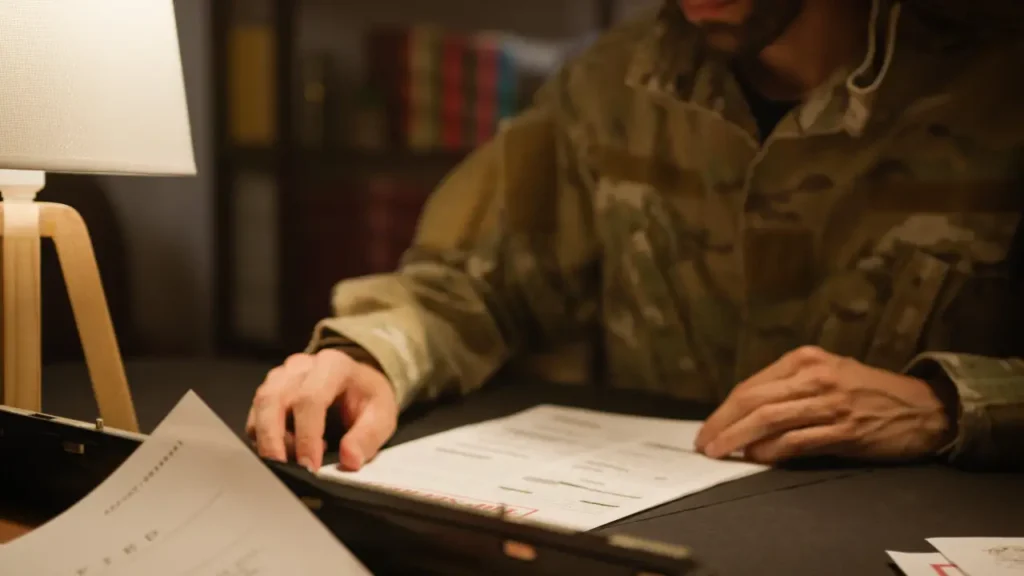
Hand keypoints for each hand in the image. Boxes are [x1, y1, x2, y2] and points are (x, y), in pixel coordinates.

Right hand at [246, 348, 397, 471]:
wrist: (358, 381)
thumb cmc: (367, 397)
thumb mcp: (381, 415)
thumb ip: (367, 437)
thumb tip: (350, 460)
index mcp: (333, 366)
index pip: (310, 398)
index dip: (307, 436)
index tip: (311, 466)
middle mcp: (301, 366)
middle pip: (273, 398)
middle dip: (274, 439)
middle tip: (285, 470)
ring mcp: (281, 376)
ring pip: (260, 405)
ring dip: (268, 438)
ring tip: (290, 460)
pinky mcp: (270, 390)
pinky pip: (256, 414)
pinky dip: (264, 437)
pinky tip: (287, 449)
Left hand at [695, 346, 955, 463]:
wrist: (923, 408)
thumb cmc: (869, 392)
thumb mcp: (827, 375)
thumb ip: (788, 389)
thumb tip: (744, 415)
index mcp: (804, 359)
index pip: (751, 385)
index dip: (724, 410)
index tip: (707, 429)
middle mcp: (814, 376)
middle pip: (753, 401)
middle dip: (723, 424)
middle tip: (704, 444)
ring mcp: (829, 403)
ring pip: (769, 419)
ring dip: (738, 439)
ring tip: (720, 453)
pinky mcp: (843, 430)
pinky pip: (796, 441)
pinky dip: (771, 451)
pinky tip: (755, 459)